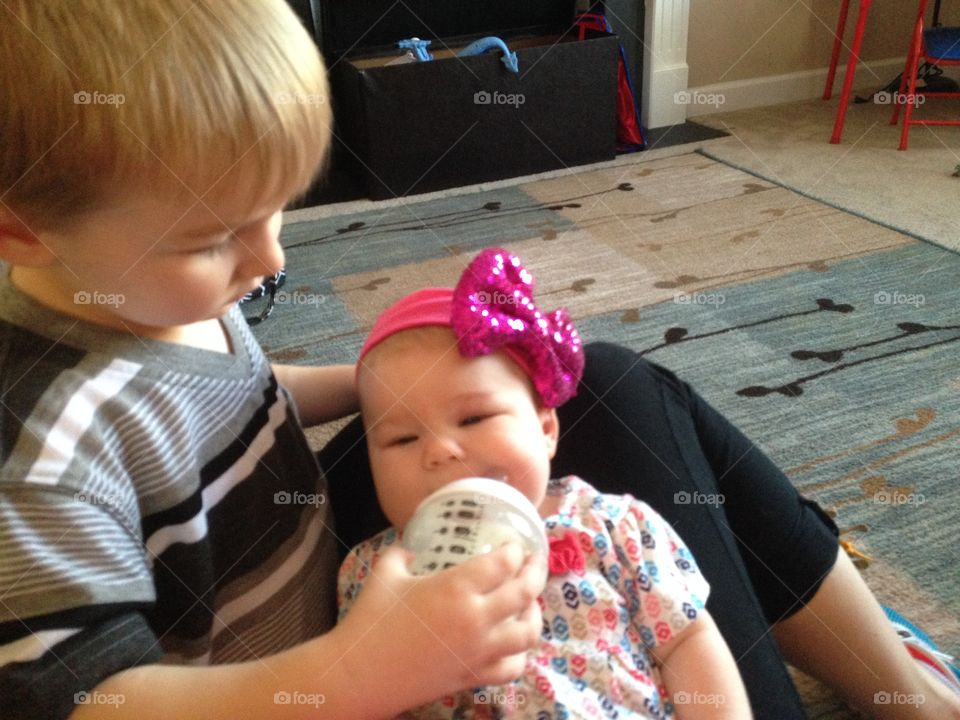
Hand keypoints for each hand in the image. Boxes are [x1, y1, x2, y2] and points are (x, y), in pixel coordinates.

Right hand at [331, 542, 541, 714]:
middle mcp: (476, 619)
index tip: (515, 546)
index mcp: (456, 588)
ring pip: (528, 633)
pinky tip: (513, 641)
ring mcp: (478, 652)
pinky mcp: (473, 676)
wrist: (360, 674)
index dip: (516, 551)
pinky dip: (520, 653)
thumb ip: (402, 553)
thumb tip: (412, 546)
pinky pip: (512, 667)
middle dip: (536, 572)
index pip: (504, 564)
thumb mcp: (385, 572)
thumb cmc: (371, 620)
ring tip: (530, 602)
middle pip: (525, 593)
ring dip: (534, 614)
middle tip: (535, 561)